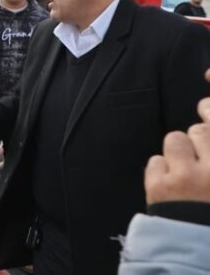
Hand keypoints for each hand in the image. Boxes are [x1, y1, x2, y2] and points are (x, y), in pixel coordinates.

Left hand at [145, 67, 209, 204]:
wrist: (198, 252)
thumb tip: (205, 125)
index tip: (205, 107)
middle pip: (199, 132)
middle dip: (196, 140)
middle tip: (196, 156)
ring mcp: (185, 176)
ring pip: (175, 140)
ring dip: (176, 151)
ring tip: (182, 170)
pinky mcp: (159, 185)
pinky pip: (155, 161)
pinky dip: (159, 170)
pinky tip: (168, 185)